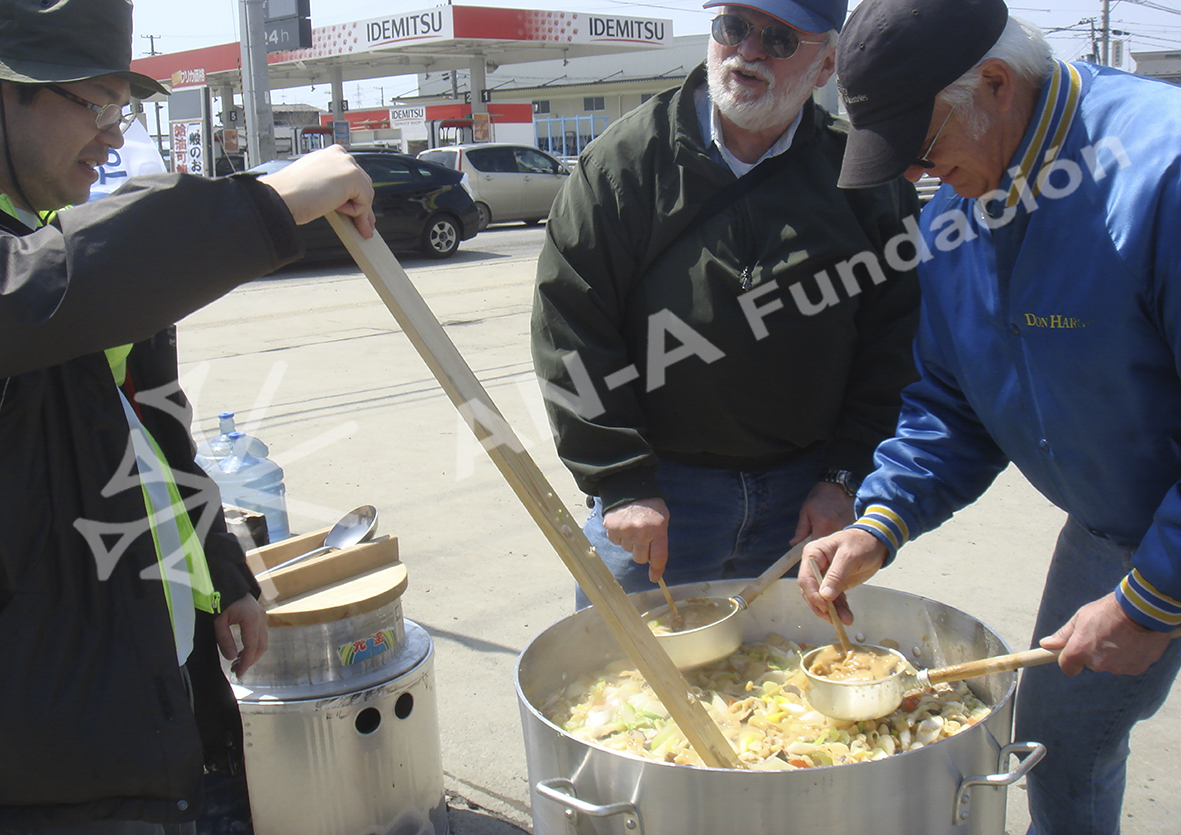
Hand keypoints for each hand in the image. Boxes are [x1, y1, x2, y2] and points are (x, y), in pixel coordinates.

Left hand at [214, 594, 268, 675]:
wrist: (228, 583)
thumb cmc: (222, 600)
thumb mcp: (218, 621)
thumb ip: (224, 639)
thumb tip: (231, 657)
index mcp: (252, 619)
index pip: (252, 646)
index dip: (246, 662)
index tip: (239, 673)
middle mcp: (261, 618)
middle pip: (260, 646)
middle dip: (250, 660)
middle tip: (236, 670)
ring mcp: (263, 617)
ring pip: (262, 642)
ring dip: (251, 654)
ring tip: (237, 663)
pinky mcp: (261, 617)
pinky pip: (260, 636)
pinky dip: (253, 646)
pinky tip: (241, 652)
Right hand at [259, 145, 375, 236]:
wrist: (281, 196)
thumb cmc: (290, 193)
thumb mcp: (316, 185)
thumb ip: (334, 188)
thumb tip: (350, 202)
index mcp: (329, 155)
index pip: (351, 176)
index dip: (355, 196)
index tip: (358, 212)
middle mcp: (339, 155)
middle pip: (363, 184)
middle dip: (363, 206)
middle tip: (363, 226)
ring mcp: (347, 163)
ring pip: (366, 194)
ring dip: (358, 212)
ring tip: (351, 225)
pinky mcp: (352, 176)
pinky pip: (364, 202)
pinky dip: (355, 213)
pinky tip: (338, 211)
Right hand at [603, 498, 669, 582]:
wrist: (629, 487)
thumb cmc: (649, 505)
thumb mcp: (662, 519)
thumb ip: (659, 538)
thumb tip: (654, 560)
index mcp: (658, 530)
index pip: (659, 556)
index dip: (657, 570)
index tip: (654, 578)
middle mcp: (642, 532)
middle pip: (640, 558)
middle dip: (641, 552)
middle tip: (642, 538)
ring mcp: (626, 531)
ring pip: (627, 549)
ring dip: (630, 542)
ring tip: (632, 526)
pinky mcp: (612, 528)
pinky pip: (616, 541)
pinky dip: (618, 535)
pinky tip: (622, 524)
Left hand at [792, 481, 855, 544]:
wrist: (840, 486)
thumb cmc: (821, 496)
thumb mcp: (806, 510)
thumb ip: (801, 529)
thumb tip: (794, 544)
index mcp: (823, 526)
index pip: (816, 547)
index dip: (813, 549)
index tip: (811, 547)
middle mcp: (837, 529)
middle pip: (829, 548)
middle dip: (823, 545)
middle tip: (820, 532)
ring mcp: (848, 528)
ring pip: (838, 543)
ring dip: (833, 540)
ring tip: (830, 526)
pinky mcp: (855, 527)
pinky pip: (845, 537)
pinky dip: (841, 536)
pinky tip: (838, 525)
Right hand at [798, 528, 886, 624]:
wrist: (877, 542)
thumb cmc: (861, 543)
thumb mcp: (849, 557)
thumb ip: (836, 575)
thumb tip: (825, 595)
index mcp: (813, 554)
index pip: (806, 578)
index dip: (813, 594)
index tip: (824, 606)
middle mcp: (815, 566)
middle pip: (811, 591)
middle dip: (823, 606)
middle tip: (834, 618)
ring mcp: (824, 576)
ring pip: (822, 598)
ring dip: (832, 611)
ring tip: (845, 620)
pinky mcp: (835, 584)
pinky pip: (834, 599)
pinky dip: (840, 609)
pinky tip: (847, 616)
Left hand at [1040, 592, 1171, 675]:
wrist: (1142, 610)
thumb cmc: (1108, 610)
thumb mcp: (1081, 617)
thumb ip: (1063, 635)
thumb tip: (1045, 644)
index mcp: (1080, 652)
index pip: (1067, 667)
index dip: (1070, 659)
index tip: (1075, 650)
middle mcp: (1097, 664)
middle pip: (1091, 663)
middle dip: (1094, 652)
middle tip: (1103, 633)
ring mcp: (1118, 668)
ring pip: (1110, 664)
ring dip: (1113, 654)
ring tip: (1121, 634)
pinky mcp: (1136, 669)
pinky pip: (1128, 665)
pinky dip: (1129, 656)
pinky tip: (1133, 640)